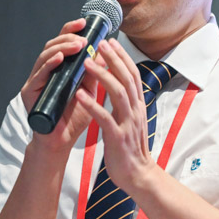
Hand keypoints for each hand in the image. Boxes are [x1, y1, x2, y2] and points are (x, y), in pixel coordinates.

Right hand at [20, 18, 102, 152]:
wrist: (62, 142)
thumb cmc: (74, 117)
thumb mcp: (90, 91)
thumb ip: (95, 73)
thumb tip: (106, 53)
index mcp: (60, 69)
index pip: (64, 44)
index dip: (72, 30)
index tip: (85, 22)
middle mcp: (46, 72)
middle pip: (53, 45)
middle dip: (69, 38)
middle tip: (84, 37)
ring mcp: (36, 81)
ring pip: (45, 56)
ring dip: (62, 48)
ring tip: (77, 45)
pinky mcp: (30, 93)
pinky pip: (39, 74)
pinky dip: (49, 64)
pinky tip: (60, 58)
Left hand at [76, 38, 155, 193]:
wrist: (138, 176)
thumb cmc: (129, 148)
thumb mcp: (130, 120)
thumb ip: (124, 103)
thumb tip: (115, 84)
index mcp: (138, 106)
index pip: (133, 75)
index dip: (122, 57)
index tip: (111, 42)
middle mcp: (135, 111)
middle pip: (126, 78)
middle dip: (113, 59)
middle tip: (100, 42)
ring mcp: (127, 124)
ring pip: (117, 93)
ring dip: (102, 75)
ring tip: (88, 62)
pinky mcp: (117, 138)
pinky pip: (104, 117)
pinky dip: (92, 104)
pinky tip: (80, 94)